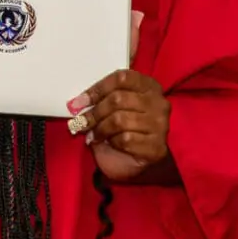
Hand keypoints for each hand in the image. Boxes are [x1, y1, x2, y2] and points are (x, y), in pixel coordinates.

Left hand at [68, 68, 173, 182]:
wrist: (134, 160)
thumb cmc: (122, 128)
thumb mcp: (113, 107)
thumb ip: (102, 98)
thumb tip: (76, 104)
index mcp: (149, 86)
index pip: (122, 78)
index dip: (97, 89)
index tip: (79, 102)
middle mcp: (159, 103)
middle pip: (118, 99)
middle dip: (95, 112)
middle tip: (81, 122)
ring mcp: (161, 125)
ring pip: (120, 120)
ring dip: (101, 129)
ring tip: (93, 134)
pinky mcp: (157, 147)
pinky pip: (126, 139)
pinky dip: (113, 142)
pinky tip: (111, 143)